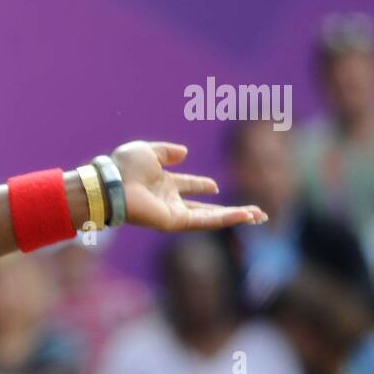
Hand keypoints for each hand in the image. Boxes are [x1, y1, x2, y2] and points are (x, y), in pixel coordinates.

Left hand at [112, 141, 267, 231]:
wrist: (114, 183)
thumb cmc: (125, 167)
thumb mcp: (149, 151)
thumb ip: (167, 152)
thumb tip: (184, 152)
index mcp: (161, 183)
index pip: (187, 186)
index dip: (201, 186)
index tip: (214, 187)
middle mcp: (168, 200)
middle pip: (203, 207)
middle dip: (226, 208)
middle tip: (249, 210)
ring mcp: (173, 212)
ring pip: (210, 217)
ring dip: (235, 216)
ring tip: (259, 216)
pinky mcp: (175, 222)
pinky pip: (206, 221)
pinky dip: (227, 219)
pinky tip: (246, 216)